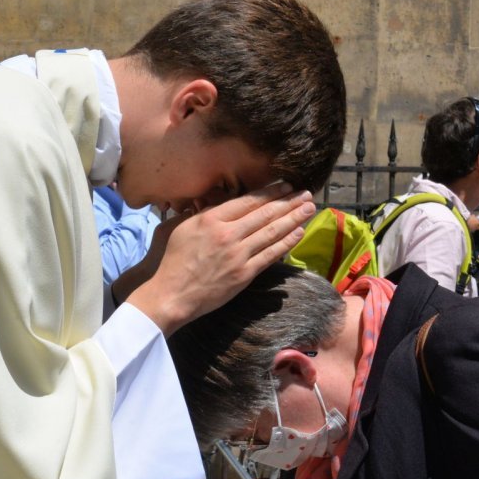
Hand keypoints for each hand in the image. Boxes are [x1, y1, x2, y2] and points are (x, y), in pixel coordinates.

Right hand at [126, 182, 315, 334]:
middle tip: (306, 193)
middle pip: (265, 214)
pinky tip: (298, 232)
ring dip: (294, 218)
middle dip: (289, 202)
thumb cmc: (170, 261)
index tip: (285, 185)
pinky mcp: (244, 274)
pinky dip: (287, 243)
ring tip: (309, 208)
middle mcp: (228, 234)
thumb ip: (200, 213)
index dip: (270, 192)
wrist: (170, 294)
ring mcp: (238, 255)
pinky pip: (271, 255)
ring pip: (272, 232)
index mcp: (211, 219)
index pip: (247, 201)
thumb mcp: (178, 227)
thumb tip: (216, 203)